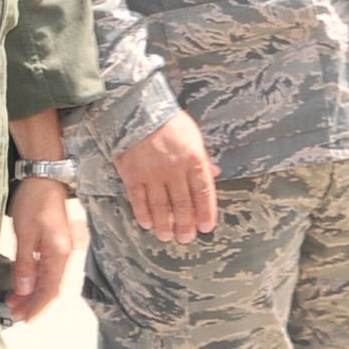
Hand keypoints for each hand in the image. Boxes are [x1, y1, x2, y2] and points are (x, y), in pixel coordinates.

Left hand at [7, 176, 83, 319]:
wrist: (45, 178)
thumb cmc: (34, 202)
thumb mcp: (25, 233)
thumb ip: (25, 263)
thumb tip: (24, 290)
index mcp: (59, 254)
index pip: (50, 290)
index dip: (38, 307)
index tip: (26, 319)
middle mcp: (64, 255)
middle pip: (51, 288)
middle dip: (33, 303)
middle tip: (15, 314)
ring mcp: (61, 249)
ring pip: (48, 279)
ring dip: (33, 292)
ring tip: (15, 302)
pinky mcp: (56, 244)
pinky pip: (47, 269)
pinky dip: (35, 279)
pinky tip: (23, 283)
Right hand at [115, 113, 218, 243]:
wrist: (136, 108)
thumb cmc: (168, 121)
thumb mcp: (193, 135)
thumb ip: (203, 157)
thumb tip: (217, 172)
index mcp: (193, 159)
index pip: (203, 192)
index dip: (206, 212)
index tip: (207, 228)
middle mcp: (174, 169)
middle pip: (182, 205)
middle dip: (186, 225)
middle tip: (186, 239)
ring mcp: (152, 174)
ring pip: (161, 207)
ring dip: (165, 225)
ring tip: (167, 237)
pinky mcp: (132, 175)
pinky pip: (139, 200)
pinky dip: (143, 214)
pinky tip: (148, 224)